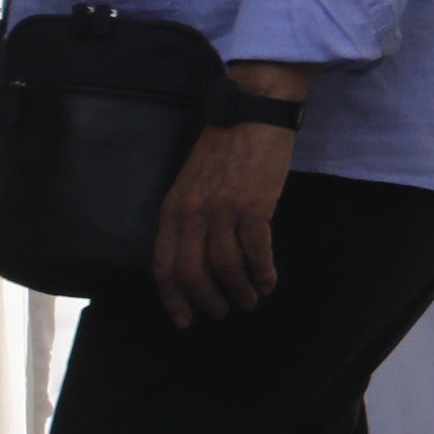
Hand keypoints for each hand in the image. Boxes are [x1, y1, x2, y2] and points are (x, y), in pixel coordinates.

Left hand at [153, 96, 297, 325]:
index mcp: (172, 209)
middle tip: (224, 312)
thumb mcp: (192, 184)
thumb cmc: (226, 147)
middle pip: (192, 273)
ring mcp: (221, 210)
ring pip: (224, 267)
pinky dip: (263, 272)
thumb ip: (189, 216)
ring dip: (239, 291)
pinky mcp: (253, 205)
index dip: (173, 298)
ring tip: (251, 300)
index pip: (164, 266)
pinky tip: (269, 281)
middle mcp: (191, 214)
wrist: (253, 113)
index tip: (185, 319)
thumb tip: (198, 255)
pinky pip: (255, 251)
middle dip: (208, 300)